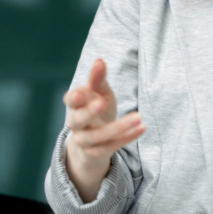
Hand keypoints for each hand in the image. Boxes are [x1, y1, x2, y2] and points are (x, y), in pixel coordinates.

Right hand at [63, 58, 143, 202]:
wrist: (95, 140)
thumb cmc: (97, 108)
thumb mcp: (99, 92)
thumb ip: (98, 78)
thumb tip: (99, 60)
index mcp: (75, 105)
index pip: (70, 100)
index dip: (74, 98)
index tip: (81, 94)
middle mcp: (75, 124)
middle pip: (77, 119)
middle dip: (88, 112)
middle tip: (101, 102)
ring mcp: (84, 140)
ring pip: (97, 137)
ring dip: (118, 127)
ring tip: (138, 116)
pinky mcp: (96, 153)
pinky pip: (110, 147)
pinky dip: (127, 138)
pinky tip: (142, 127)